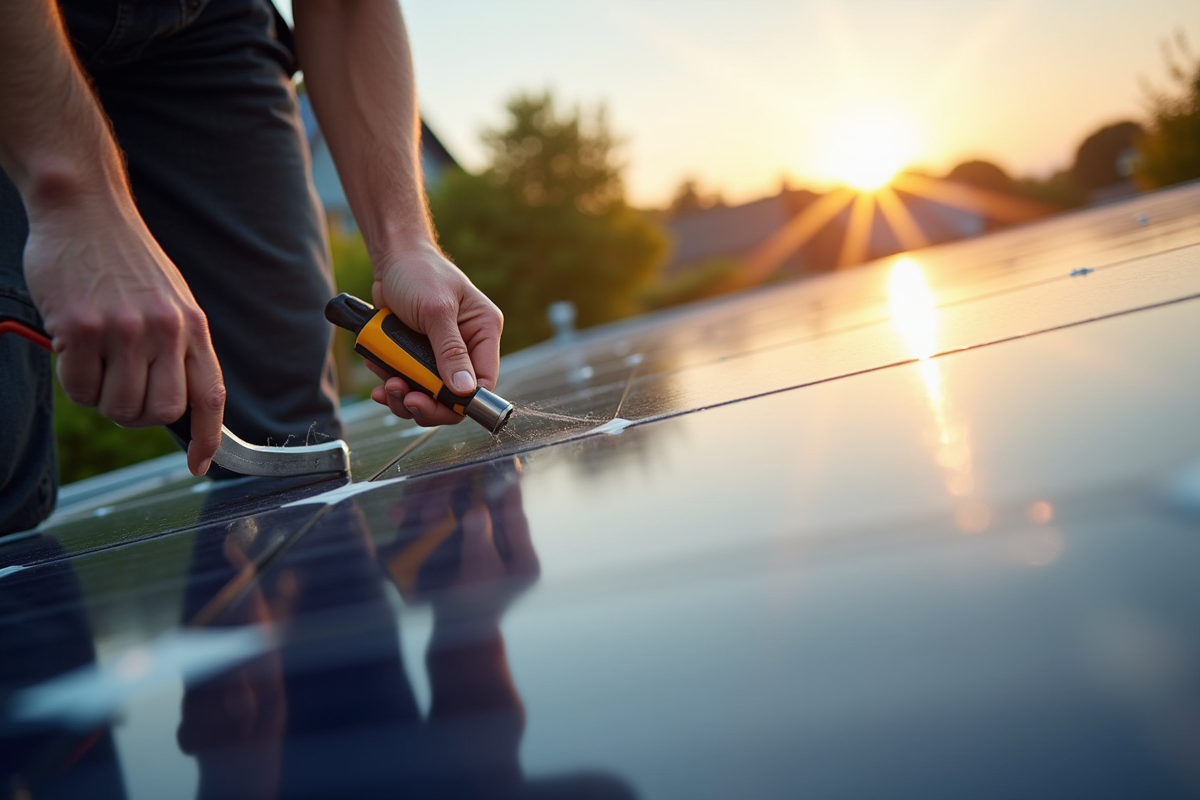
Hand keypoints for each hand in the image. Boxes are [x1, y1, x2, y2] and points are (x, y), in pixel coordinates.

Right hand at [23, 198, 224, 474]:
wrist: (85, 208)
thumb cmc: (126, 261)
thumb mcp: (171, 301)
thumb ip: (178, 349)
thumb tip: (177, 406)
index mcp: (194, 326)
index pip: (210, 396)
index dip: (209, 438)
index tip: (201, 464)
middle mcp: (166, 330)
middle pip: (160, 413)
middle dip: (136, 416)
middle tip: (116, 391)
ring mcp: (125, 329)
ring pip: (117, 406)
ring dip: (100, 398)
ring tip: (93, 360)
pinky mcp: (82, 327)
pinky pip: (78, 389)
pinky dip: (71, 381)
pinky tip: (70, 348)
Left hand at [366, 242, 501, 426]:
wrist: (391, 258)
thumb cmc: (419, 272)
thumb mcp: (436, 311)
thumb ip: (450, 351)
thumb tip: (463, 390)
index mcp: (483, 333)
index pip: (483, 382)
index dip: (460, 401)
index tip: (432, 402)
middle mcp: (467, 347)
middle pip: (453, 397)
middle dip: (426, 402)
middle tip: (404, 397)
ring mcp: (440, 354)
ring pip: (428, 395)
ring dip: (404, 395)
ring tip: (386, 383)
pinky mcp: (417, 356)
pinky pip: (408, 383)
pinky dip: (390, 383)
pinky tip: (378, 370)